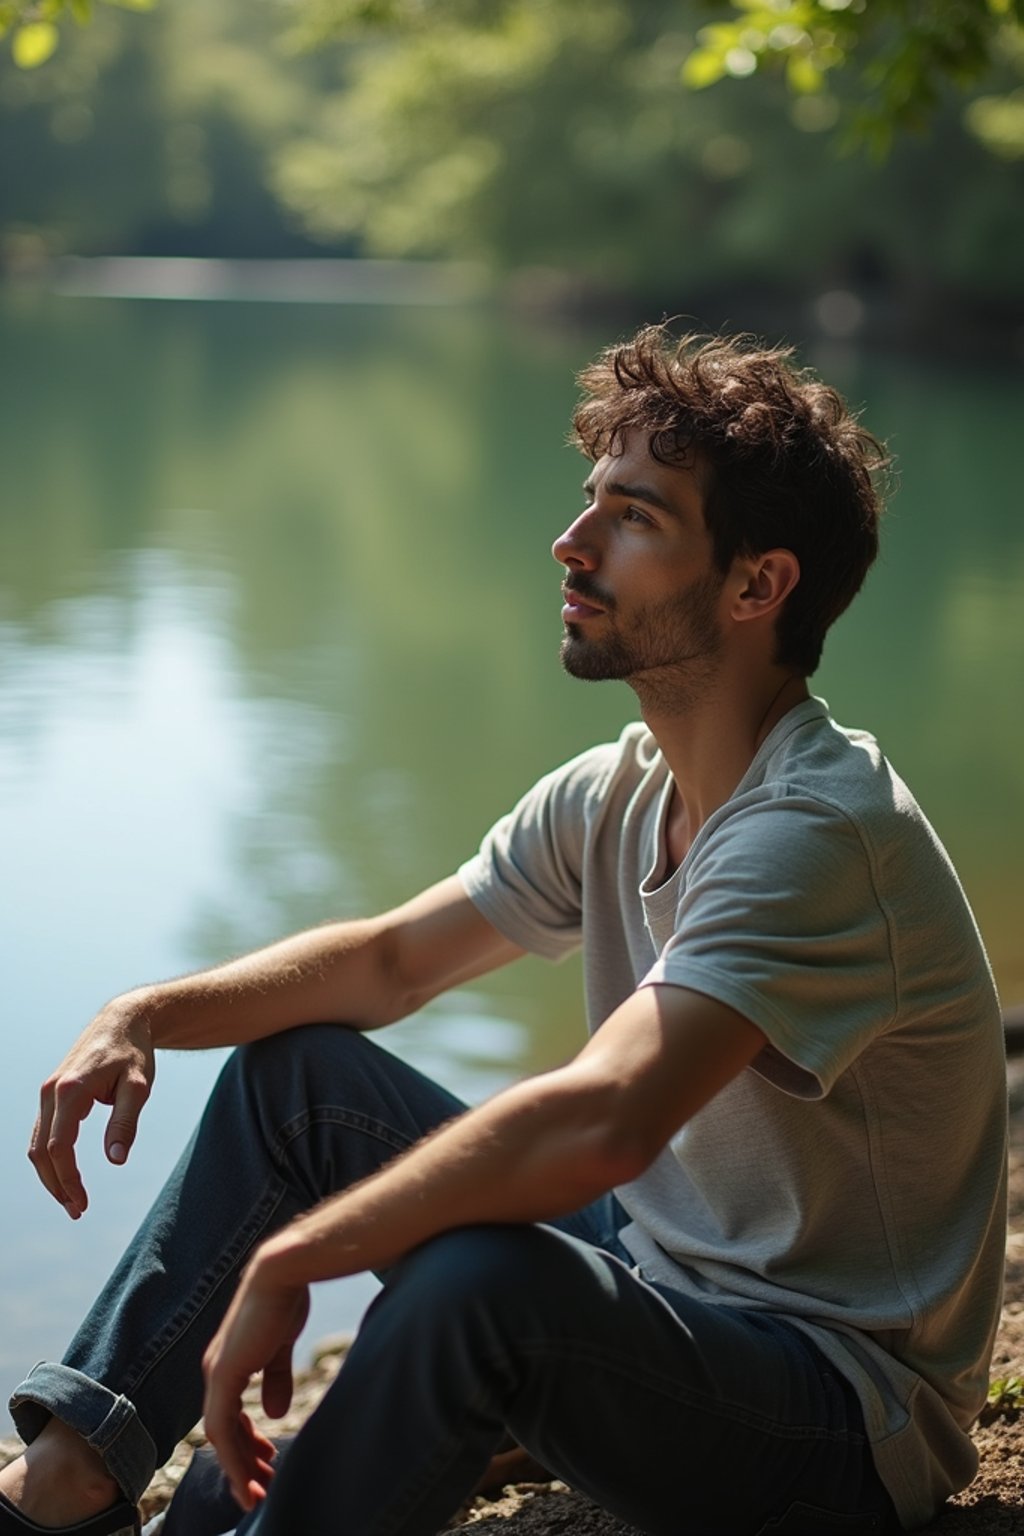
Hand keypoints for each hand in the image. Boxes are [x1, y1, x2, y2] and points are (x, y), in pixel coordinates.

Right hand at [29, 995, 155, 1217]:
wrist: (123, 1020)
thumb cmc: (134, 1052)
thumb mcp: (139, 1087)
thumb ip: (126, 1123)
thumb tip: (115, 1160)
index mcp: (71, 1091)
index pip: (59, 1147)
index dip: (68, 1180)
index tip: (83, 1203)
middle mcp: (51, 1092)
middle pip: (42, 1151)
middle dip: (56, 1185)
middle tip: (78, 1211)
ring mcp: (48, 1092)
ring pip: (37, 1144)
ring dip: (50, 1175)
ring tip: (72, 1200)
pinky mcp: (52, 1093)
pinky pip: (43, 1132)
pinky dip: (50, 1157)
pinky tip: (66, 1174)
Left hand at [202, 1254, 309, 1512]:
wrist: (282, 1274)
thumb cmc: (284, 1301)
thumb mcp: (280, 1347)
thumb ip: (274, 1377)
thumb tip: (275, 1411)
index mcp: (230, 1363)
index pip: (231, 1415)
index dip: (247, 1442)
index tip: (266, 1463)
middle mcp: (217, 1371)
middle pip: (224, 1431)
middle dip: (242, 1463)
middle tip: (259, 1490)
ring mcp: (217, 1374)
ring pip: (220, 1436)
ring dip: (237, 1468)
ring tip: (254, 1494)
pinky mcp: (224, 1375)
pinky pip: (222, 1427)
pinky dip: (233, 1455)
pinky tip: (247, 1474)